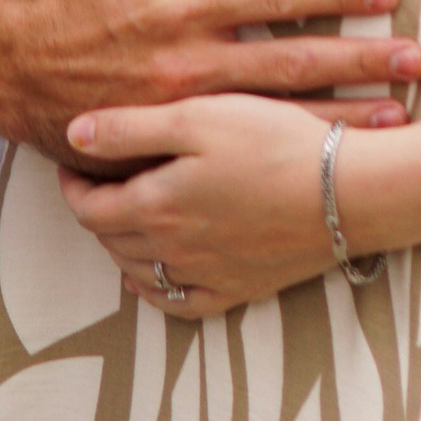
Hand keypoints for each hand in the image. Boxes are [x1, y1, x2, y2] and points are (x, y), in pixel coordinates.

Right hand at [0, 0, 420, 158]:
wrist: (10, 70)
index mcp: (180, 6)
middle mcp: (188, 64)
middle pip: (292, 63)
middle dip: (359, 61)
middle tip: (415, 59)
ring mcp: (182, 115)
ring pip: (276, 118)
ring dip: (340, 118)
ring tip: (396, 117)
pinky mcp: (170, 150)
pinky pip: (237, 157)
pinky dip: (285, 160)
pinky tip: (325, 166)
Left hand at [56, 93, 373, 314]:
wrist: (347, 191)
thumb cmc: (274, 141)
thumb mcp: (197, 116)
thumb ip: (130, 129)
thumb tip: (72, 137)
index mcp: (156, 206)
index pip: (90, 208)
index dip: (73, 186)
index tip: (73, 162)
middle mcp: (174, 250)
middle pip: (111, 241)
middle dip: (94, 212)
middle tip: (95, 183)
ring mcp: (208, 275)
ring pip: (140, 274)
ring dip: (120, 248)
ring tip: (120, 220)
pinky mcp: (241, 289)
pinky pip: (182, 304)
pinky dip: (157, 292)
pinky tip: (152, 278)